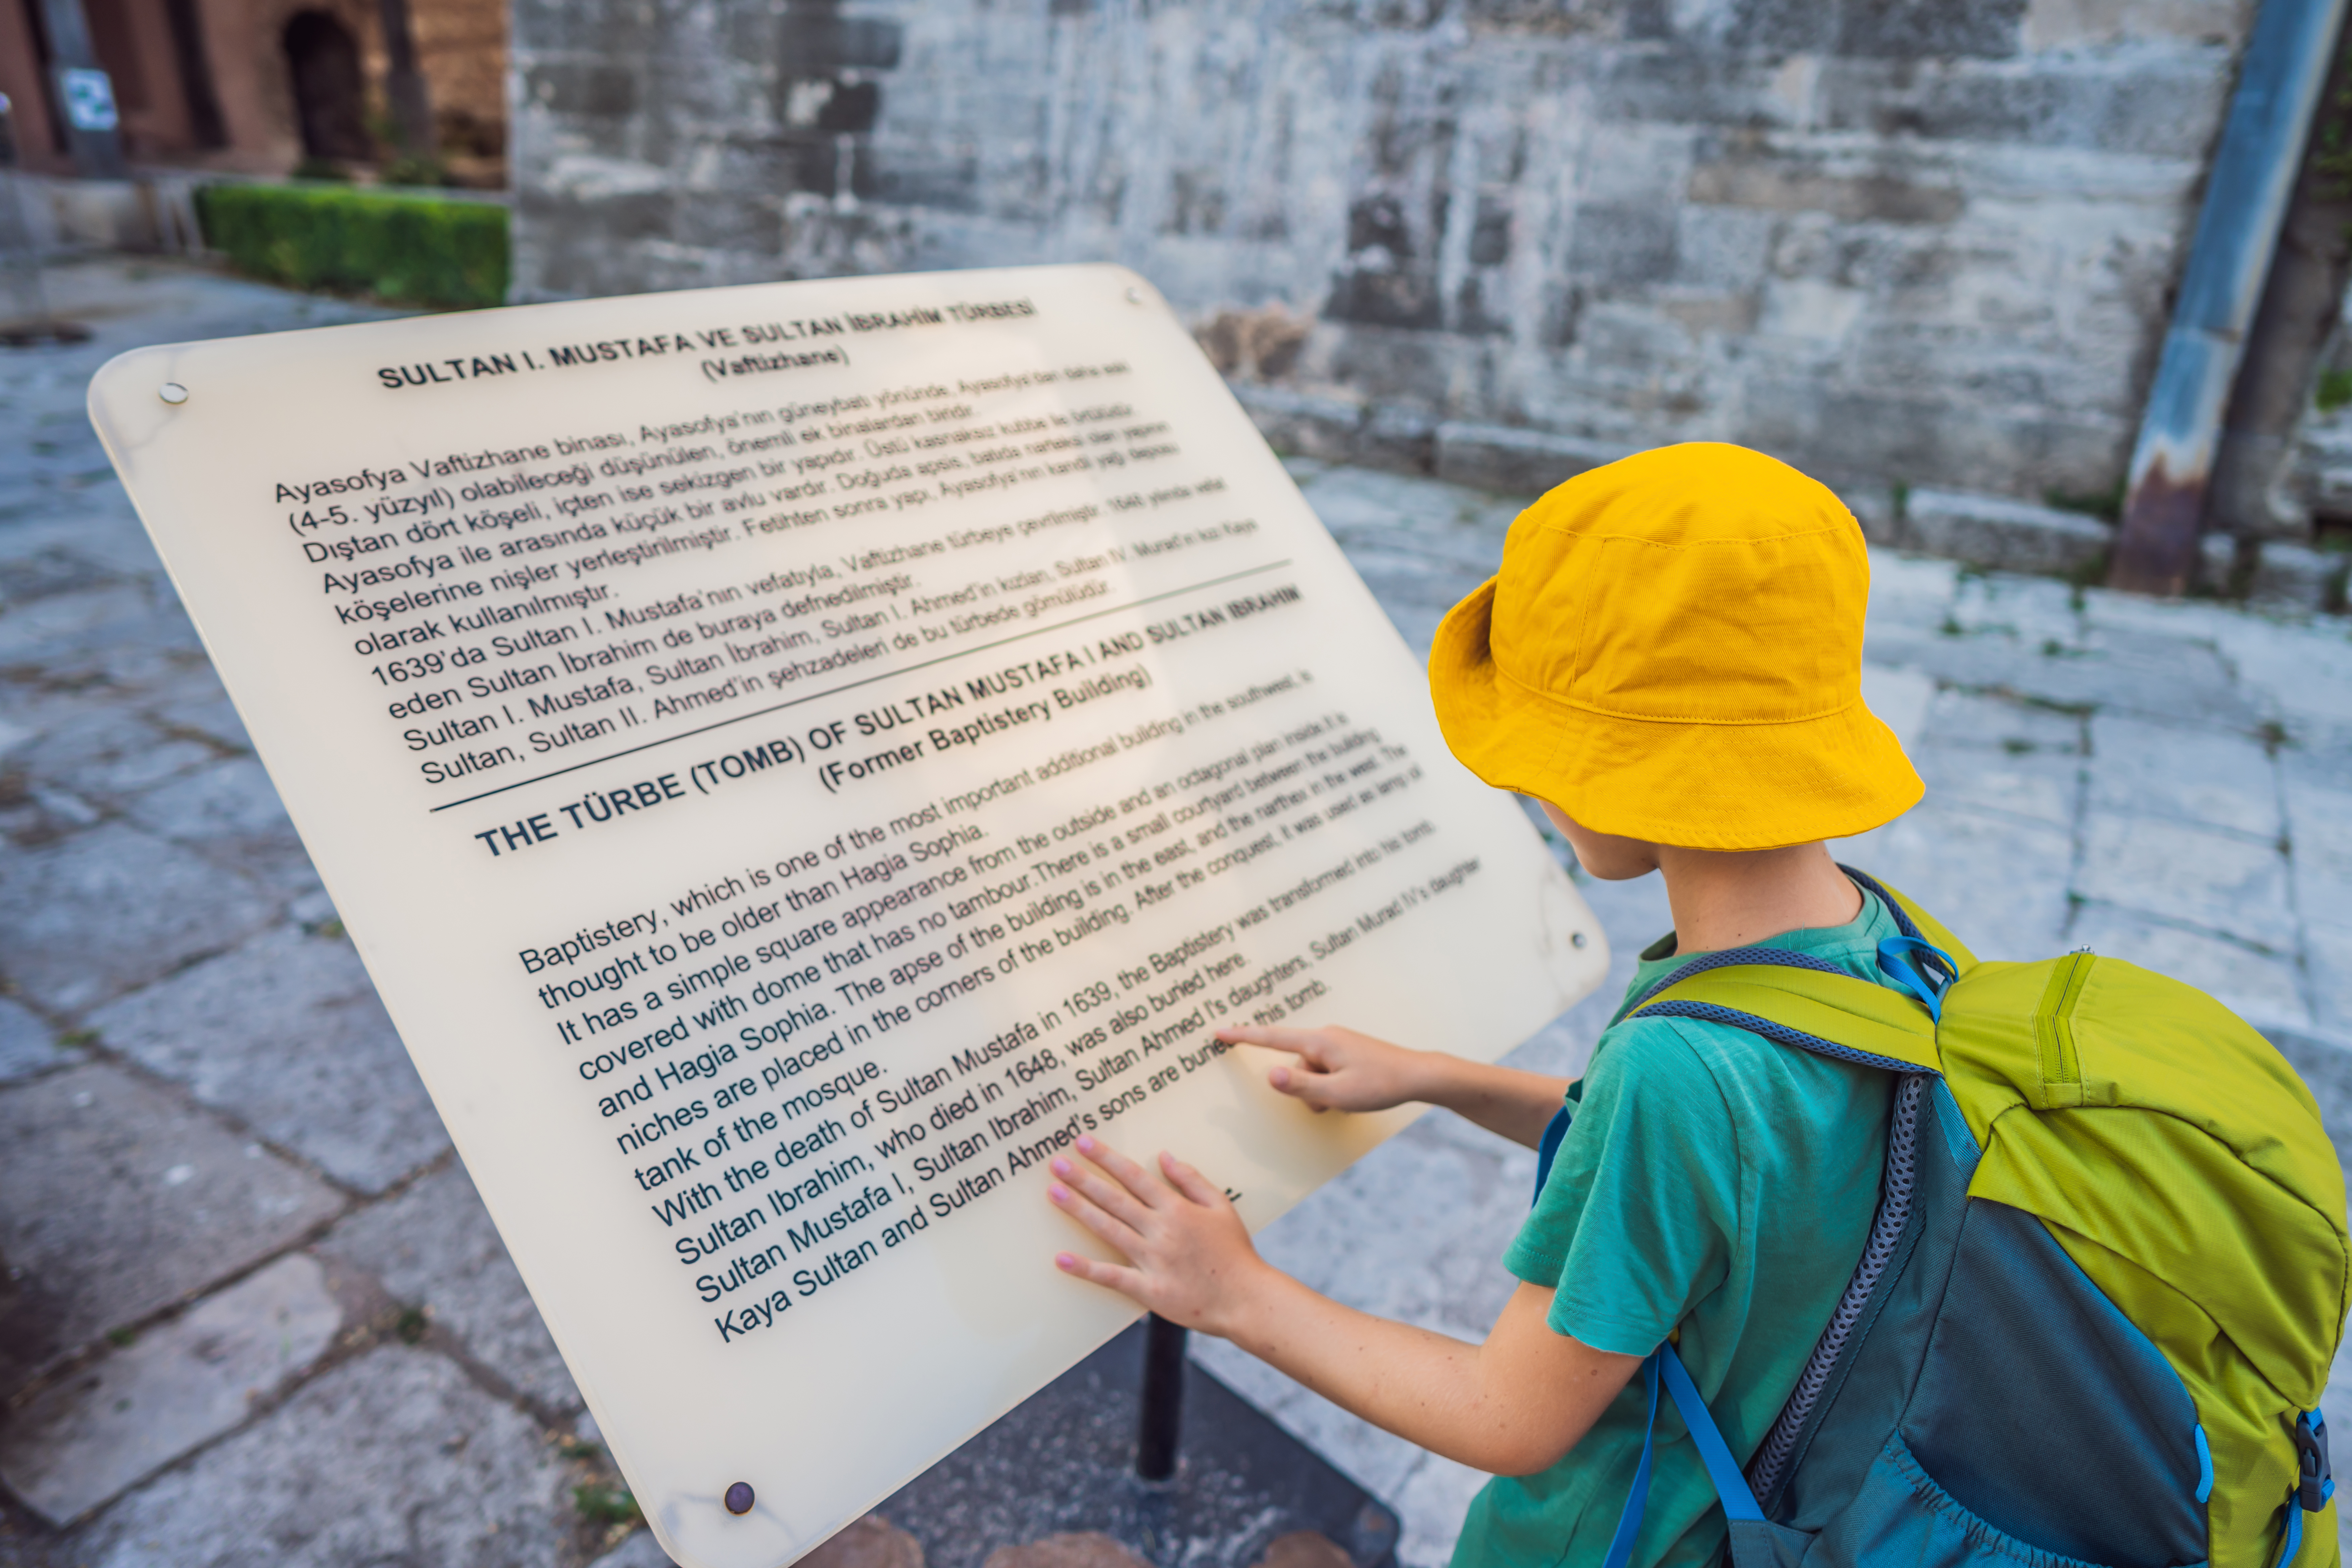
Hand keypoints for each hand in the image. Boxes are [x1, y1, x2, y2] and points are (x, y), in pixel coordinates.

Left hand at [1047, 1136, 1270, 1336]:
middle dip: (1083, 1178)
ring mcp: (1153, 1260)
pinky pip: (1112, 1277)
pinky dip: (1086, 1269)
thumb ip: (1191, 1179)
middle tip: (1055, 1162)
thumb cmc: (1235, 1252)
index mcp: (1177, 1209)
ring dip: (1079, 1210)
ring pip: (1109, 1229)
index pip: (1135, 1176)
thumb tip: (1164, 1155)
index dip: (1107, 1158)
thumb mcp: (1221, 1206)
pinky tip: (1061, 1258)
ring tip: (1053, 1192)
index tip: (1082, 1142)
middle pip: (1115, 1199)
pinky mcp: (1149, 1290)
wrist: (1246, 1299)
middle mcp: (1161, 1230)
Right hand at [1215, 1023, 1427, 1112]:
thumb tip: (1268, 1074)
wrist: (1419, 1075)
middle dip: (1306, 1090)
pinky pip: (1326, 1071)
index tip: (1219, 1032)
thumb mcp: (1337, 1094)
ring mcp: (1338, 1043)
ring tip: (1348, 1099)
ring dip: (1322, 1091)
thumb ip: (1300, 1087)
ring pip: (1311, 1073)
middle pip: (1295, 1066)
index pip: (1271, 1037)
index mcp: (1319, 1042)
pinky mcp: (1347, 1051)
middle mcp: (1326, 1037)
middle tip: (1332, 1103)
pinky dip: (1333, 1087)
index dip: (1243, 1036)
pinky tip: (1355, 1093)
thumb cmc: (1380, 1084)